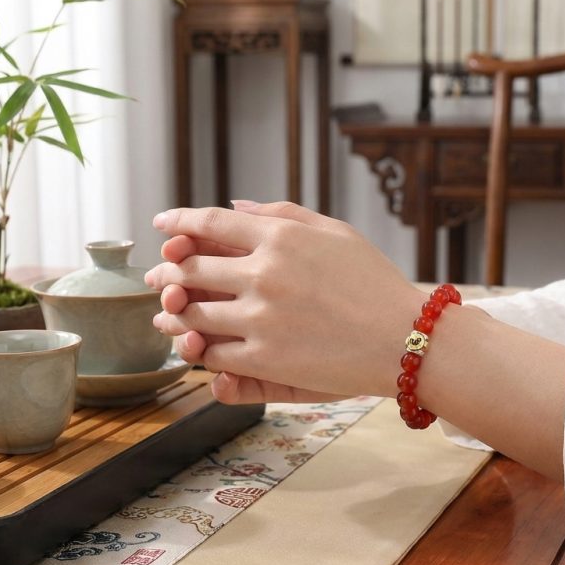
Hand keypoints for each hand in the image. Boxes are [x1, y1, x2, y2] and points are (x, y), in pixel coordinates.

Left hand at [145, 201, 424, 400]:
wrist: (406, 339)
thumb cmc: (375, 283)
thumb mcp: (336, 232)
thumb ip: (282, 213)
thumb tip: (235, 204)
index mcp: (280, 236)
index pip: (210, 223)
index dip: (178, 222)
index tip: (163, 225)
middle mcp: (264, 273)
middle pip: (191, 268)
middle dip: (167, 270)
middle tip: (159, 275)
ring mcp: (261, 318)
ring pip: (193, 313)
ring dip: (175, 313)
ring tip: (169, 313)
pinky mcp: (264, 360)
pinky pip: (213, 354)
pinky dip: (201, 349)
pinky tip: (199, 345)